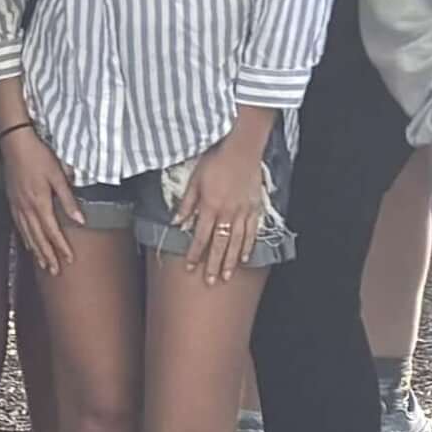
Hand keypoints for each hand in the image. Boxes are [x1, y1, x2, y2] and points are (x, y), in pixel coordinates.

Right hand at [0, 126, 77, 272]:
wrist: (14, 144)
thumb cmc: (38, 156)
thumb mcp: (58, 175)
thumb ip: (68, 199)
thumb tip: (80, 219)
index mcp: (40, 203)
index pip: (53, 232)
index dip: (61, 247)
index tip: (69, 260)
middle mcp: (27, 209)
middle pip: (39, 238)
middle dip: (48, 256)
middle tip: (55, 271)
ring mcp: (18, 206)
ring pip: (28, 234)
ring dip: (36, 251)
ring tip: (43, 263)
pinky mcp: (13, 201)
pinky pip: (19, 226)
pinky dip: (26, 238)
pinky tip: (29, 243)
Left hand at [171, 139, 266, 286]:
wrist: (242, 149)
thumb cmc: (216, 161)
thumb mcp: (194, 180)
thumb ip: (186, 203)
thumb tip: (176, 222)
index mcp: (210, 206)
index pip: (200, 236)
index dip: (194, 253)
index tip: (190, 267)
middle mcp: (227, 213)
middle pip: (219, 245)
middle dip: (213, 265)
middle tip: (210, 281)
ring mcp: (243, 212)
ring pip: (236, 242)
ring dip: (231, 261)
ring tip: (227, 276)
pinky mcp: (255, 208)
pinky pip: (252, 232)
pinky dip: (248, 246)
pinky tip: (245, 258)